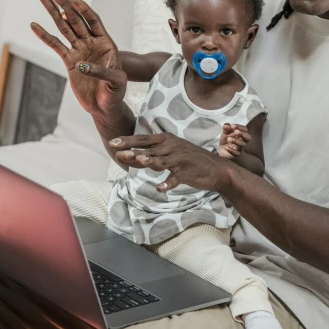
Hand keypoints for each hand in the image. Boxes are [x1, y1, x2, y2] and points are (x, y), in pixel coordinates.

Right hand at [31, 0, 126, 116]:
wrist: (105, 107)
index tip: (74, 0)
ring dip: (53, 13)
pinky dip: (45, 36)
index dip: (84, 10)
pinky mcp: (69, 61)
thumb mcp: (116, 82)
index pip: (93, 21)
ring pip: (64, 28)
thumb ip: (101, 72)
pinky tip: (34, 25)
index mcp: (106, 43)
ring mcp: (79, 50)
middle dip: (65, 4)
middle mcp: (92, 43)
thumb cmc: (115, 93)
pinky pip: (56, 45)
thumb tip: (81, 65)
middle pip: (76, 19)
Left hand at [109, 133, 230, 192]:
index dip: (127, 141)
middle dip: (132, 150)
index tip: (112, 143)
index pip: (143, 139)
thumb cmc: (189, 160)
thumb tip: (129, 153)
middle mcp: (172, 147)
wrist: (215, 169)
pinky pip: (176, 179)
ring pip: (161, 161)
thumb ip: (151, 152)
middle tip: (118, 151)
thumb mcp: (170, 151)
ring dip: (150, 161)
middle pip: (148, 149)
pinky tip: (160, 189)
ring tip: (140, 162)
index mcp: (166, 140)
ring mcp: (180, 159)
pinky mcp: (187, 172)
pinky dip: (168, 184)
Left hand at [218, 123, 250, 158]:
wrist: (224, 152)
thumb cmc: (227, 140)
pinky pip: (236, 153)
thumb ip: (226, 128)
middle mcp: (242, 141)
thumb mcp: (225, 133)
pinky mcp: (236, 155)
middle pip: (248, 138)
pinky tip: (226, 147)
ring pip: (242, 145)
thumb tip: (227, 125)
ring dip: (236, 141)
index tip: (232, 126)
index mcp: (241, 134)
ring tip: (228, 139)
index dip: (240, 127)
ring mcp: (240, 148)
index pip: (245, 129)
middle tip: (235, 131)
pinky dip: (231, 150)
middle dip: (243, 134)